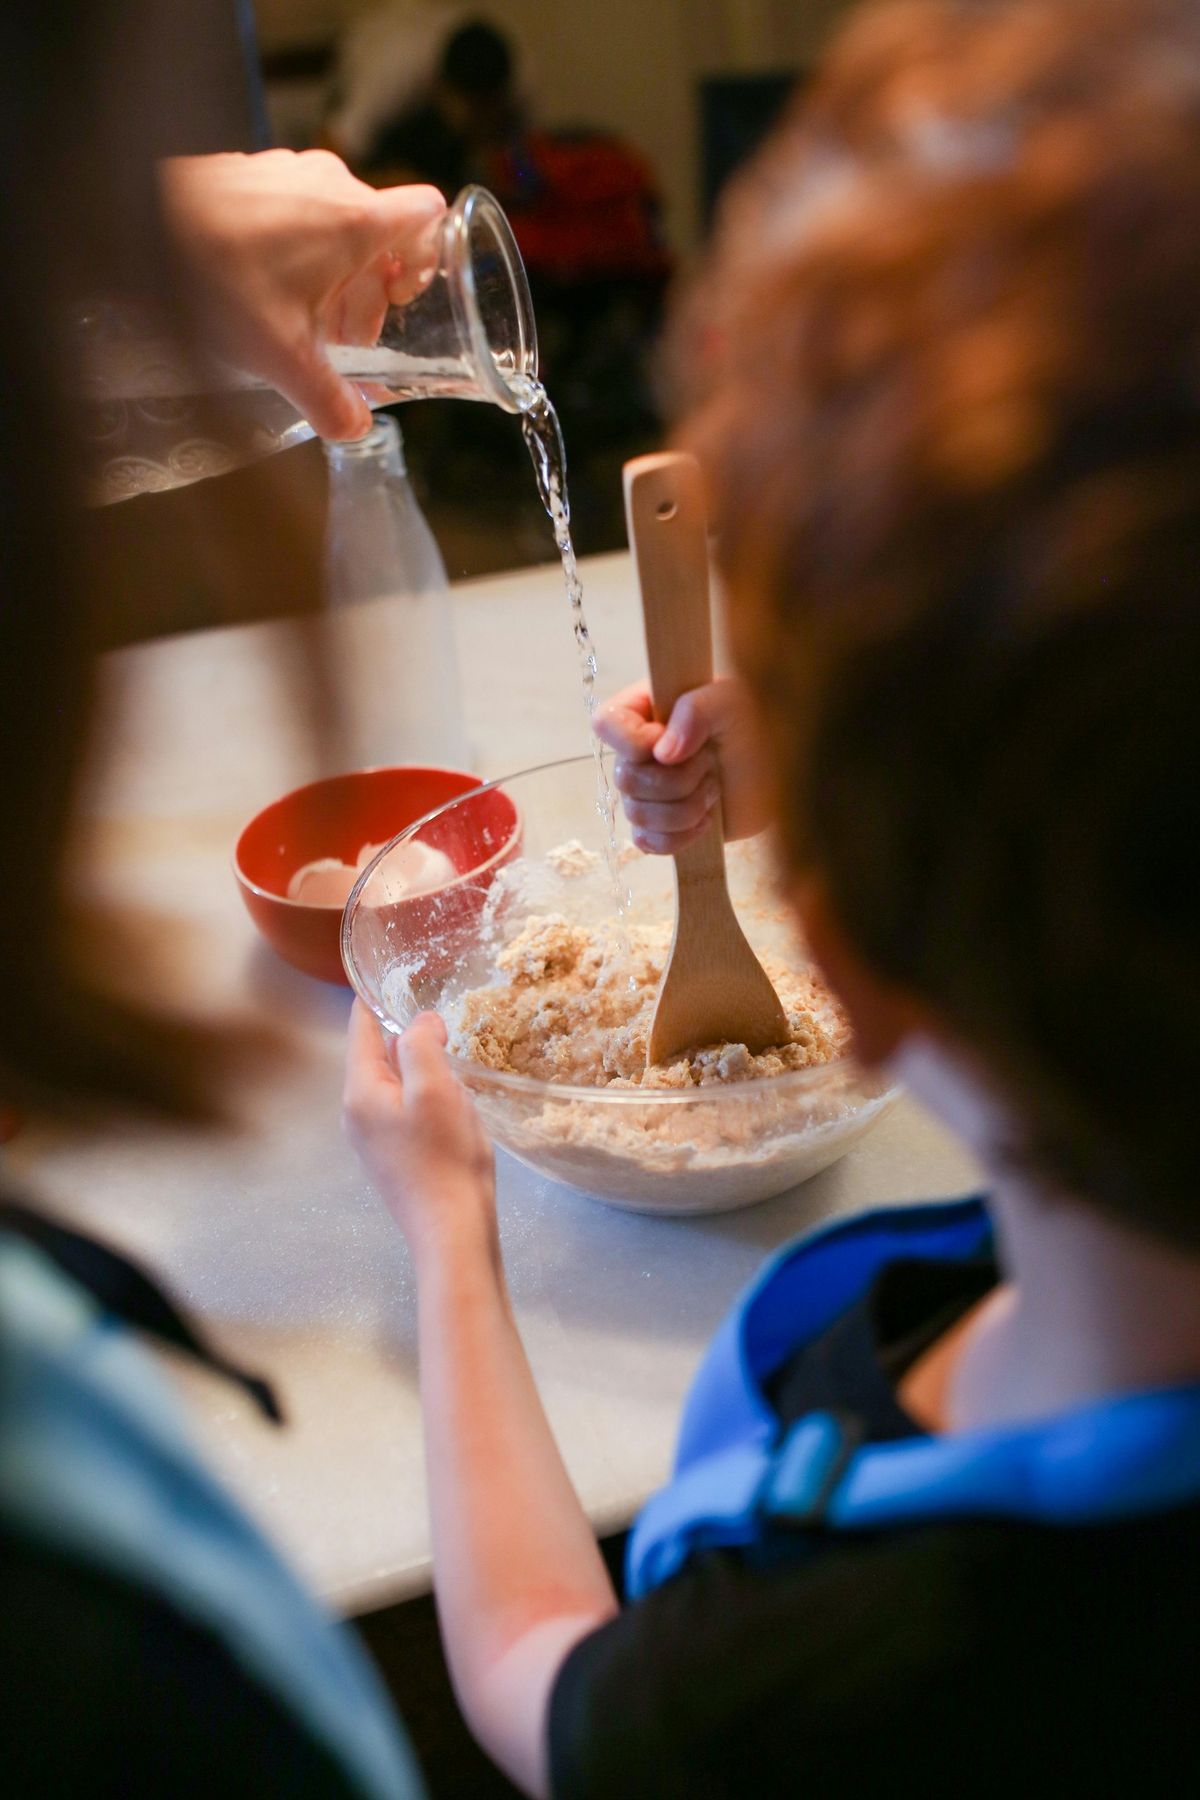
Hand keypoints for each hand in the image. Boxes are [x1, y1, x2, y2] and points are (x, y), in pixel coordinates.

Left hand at [159, 150, 445, 438]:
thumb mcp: (282, 358)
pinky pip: (295, 208)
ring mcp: (287, 171)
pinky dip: (294, 248)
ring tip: (298, 319)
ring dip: (331, 274)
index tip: (402, 297)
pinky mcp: (252, 171)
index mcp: (355, 221)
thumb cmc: (216, 281)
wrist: (136, 228)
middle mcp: (329, 184)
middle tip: (340, 337)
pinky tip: (260, 289)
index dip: (429, 258)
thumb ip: (329, 402)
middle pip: (379, 235)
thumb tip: (356, 431)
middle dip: (369, 291)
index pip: (428, 216)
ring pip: (335, 222)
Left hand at [343, 1002, 495, 1261]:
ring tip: (454, 1062)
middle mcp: (357, 1113)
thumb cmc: (444, 1158)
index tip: (396, 974)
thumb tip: (421, 1021)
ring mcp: (373, 1139)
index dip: (378, 999)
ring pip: (395, 1083)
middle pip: (378, 1055)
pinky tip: (454, 1107)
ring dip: (422, 1069)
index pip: (362, 1029)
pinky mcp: (393, 1157)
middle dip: (408, 1037)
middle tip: (444, 1021)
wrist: (451, 1233)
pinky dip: (427, 1096)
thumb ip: (421, 1045)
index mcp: (360, 1092)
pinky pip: (405, 1109)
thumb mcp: (436, 1089)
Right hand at [594, 675, 768, 853]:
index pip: (606, 724)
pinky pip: (647, 843)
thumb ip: (696, 710)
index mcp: (643, 711)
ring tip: (715, 788)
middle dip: (678, 780)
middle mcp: (636, 752)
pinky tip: (706, 820)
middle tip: (711, 764)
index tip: (674, 745)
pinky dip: (680, 836)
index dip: (636, 743)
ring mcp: (646, 792)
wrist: (779, 769)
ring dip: (686, 807)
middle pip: (626, 779)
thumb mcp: (731, 700)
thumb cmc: (754, 724)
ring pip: (638, 815)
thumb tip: (664, 753)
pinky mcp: (660, 827)